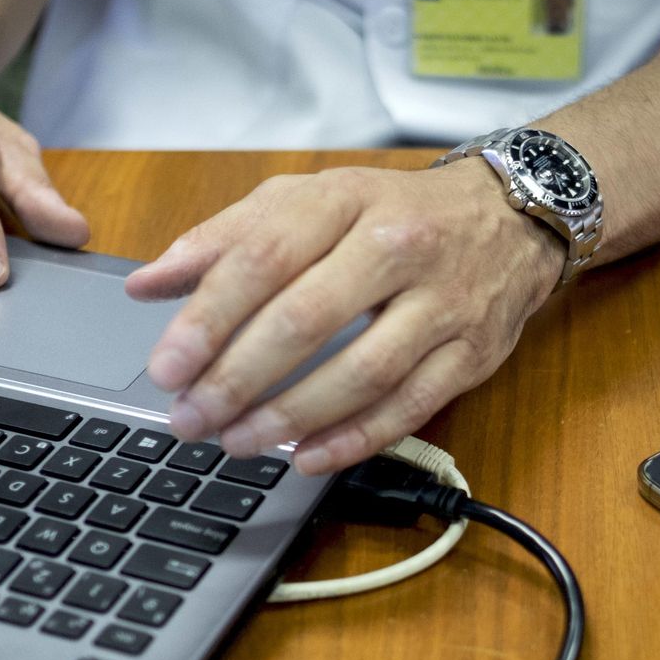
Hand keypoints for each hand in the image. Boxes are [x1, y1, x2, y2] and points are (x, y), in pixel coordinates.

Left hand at [125, 161, 565, 474]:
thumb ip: (226, 239)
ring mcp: (440, 305)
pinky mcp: (470, 354)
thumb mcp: (311, 201)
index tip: (168, 366)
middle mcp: (397, 248)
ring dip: (290, 417)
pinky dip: (353, 440)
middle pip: (306, 320)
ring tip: (237, 443)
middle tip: (191, 419)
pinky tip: (305, 457)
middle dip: (237, 379)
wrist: (510, 222)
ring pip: (360, 373)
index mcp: (346, 202)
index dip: (209, 318)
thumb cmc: (395, 214)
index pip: (264, 258)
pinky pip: (409, 409)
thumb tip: (149, 284)